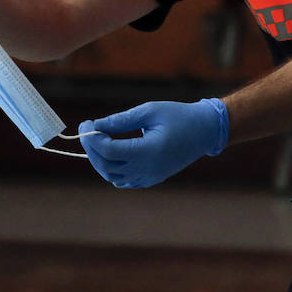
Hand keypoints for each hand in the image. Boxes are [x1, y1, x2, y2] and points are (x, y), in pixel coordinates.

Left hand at [79, 98, 228, 187]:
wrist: (205, 131)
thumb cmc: (178, 116)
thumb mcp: (149, 111)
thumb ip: (121, 120)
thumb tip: (95, 125)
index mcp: (148, 151)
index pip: (108, 151)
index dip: (92, 137)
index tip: (86, 122)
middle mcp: (148, 169)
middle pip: (106, 166)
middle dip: (91, 148)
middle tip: (87, 129)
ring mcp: (150, 177)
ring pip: (112, 176)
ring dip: (99, 160)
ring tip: (97, 140)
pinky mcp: (152, 179)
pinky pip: (124, 180)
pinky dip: (111, 169)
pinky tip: (110, 152)